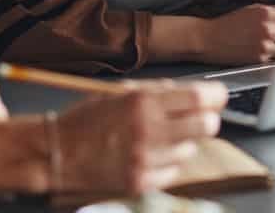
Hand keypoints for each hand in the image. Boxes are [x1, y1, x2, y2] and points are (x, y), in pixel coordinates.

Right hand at [53, 80, 227, 194]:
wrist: (57, 152)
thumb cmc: (88, 118)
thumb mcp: (122, 91)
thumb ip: (159, 91)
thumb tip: (195, 94)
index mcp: (143, 102)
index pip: (199, 97)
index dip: (216, 96)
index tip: (218, 97)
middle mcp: (148, 131)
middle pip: (206, 126)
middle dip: (206, 119)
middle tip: (197, 117)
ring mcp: (145, 159)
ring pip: (191, 149)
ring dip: (182, 142)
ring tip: (158, 137)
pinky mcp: (141, 182)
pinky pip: (173, 171)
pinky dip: (167, 163)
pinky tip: (147, 154)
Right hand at [199, 4, 274, 64]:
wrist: (209, 39)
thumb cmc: (229, 24)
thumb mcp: (251, 9)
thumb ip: (274, 11)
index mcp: (267, 13)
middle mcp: (268, 28)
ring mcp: (265, 45)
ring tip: (270, 44)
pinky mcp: (260, 59)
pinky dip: (272, 56)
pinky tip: (262, 51)